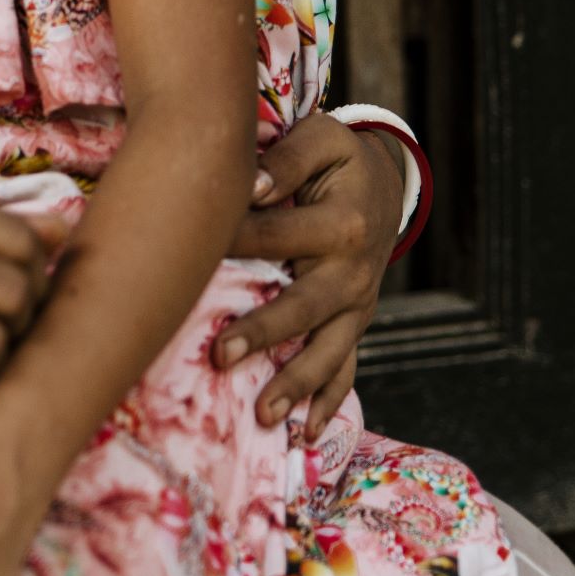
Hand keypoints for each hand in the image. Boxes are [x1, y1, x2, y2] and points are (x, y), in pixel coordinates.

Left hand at [211, 111, 405, 435]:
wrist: (386, 181)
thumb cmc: (336, 158)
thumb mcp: (320, 140)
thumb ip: (284, 160)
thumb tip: (250, 187)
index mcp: (343, 223)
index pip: (277, 236)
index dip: (232, 243)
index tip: (188, 258)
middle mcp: (355, 271)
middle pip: (305, 307)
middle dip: (264, 333)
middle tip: (221, 356)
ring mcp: (358, 304)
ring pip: (328, 352)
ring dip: (295, 385)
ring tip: (261, 416)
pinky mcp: (354, 323)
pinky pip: (345, 368)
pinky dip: (327, 403)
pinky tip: (304, 435)